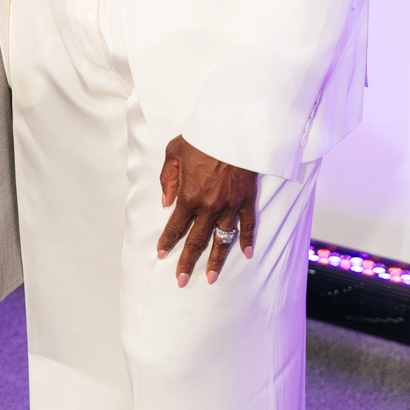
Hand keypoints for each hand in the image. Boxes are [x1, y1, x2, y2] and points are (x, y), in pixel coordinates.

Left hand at [157, 136, 257, 286]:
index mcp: (189, 196)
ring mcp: (230, 205)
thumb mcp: (174, 152)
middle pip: (196, 240)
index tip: (161, 254)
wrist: (233, 129)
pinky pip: (248, 225)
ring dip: (216, 259)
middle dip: (187, 261)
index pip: (175, 226)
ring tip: (211, 277)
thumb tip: (165, 202)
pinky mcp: (247, 200)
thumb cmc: (202, 137)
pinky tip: (246, 254)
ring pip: (222, 239)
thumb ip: (168, 179)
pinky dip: (248, 240)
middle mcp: (209, 206)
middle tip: (180, 280)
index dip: (167, 242)